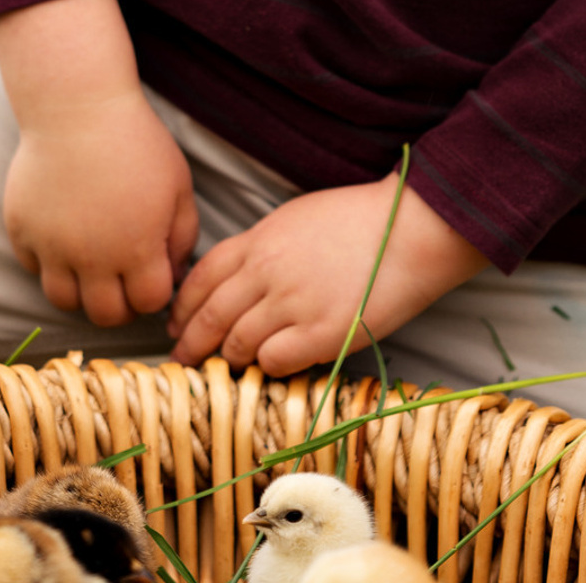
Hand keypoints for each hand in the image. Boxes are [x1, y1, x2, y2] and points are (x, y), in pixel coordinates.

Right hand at [3, 91, 198, 325]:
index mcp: (137, 248)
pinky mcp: (22, 231)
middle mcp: (92, 258)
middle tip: (122, 281)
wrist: (77, 106)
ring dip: (80, 291)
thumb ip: (183, 236)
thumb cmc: (136, 142)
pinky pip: (32, 267)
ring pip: (63, 301)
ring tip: (91, 266)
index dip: (154, 293)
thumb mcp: (178, 185)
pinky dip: (47, 261)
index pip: (149, 303)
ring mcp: (51, 247)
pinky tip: (62, 235)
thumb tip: (173, 274)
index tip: (151, 275)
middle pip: (105, 316)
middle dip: (120, 305)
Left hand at [166, 180, 486, 376]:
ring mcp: (293, 304)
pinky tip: (271, 364)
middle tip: (182, 358)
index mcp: (259, 240)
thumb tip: (238, 276)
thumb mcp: (296, 218)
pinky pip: (274, 360)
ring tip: (226, 368)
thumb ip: (263, 247)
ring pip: (237, 343)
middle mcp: (267, 272)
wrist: (409, 227)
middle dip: (190, 341)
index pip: (202, 277)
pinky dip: (267, 365)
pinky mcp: (322, 334)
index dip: (183, 306)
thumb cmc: (359, 218)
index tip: (176, 322)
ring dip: (228, 358)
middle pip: (210, 315)